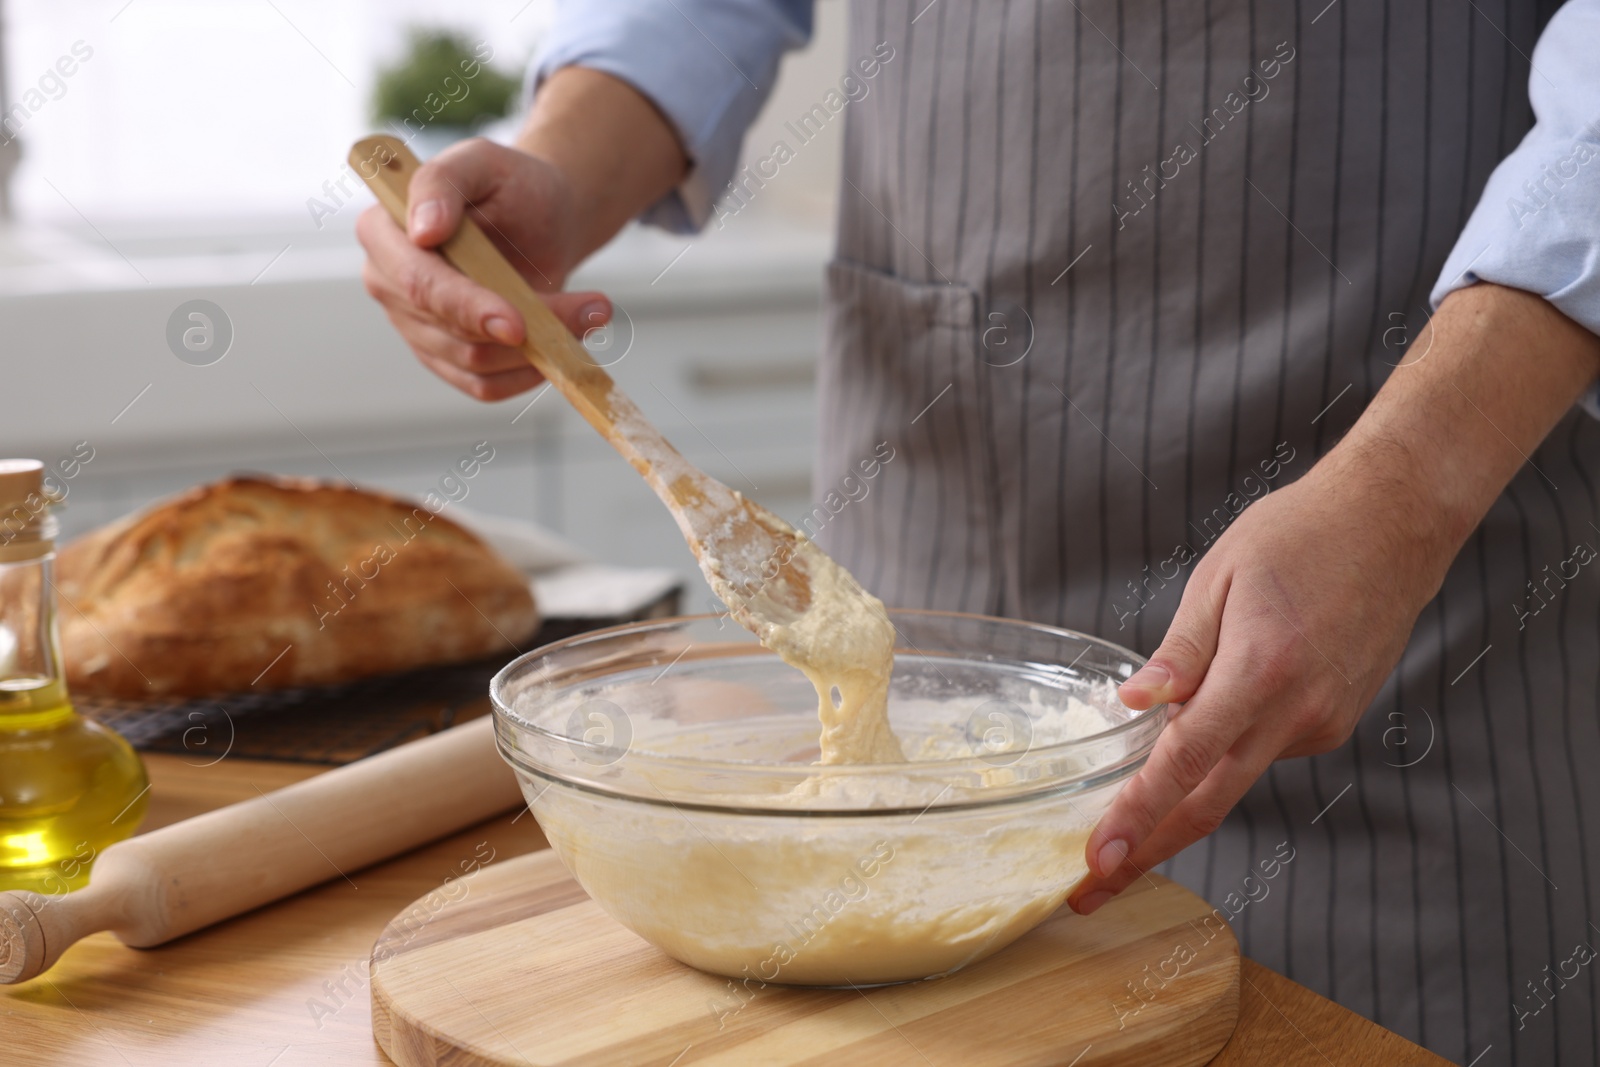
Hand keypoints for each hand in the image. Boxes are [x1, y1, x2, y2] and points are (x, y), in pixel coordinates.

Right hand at [356, 137, 611, 400]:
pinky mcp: (445, 357)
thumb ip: (444, 181)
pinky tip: (564, 344)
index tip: (517, 322)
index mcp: (383, 232)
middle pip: (449, 331)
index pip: (420, 285)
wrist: (541, 219)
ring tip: (592, 312)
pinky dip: (530, 373)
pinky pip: (485, 386)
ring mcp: (414, 326)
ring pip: (474, 362)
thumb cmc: (510, 185)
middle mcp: (389, 283)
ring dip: (540, 348)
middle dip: (523, 330)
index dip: (467, 307)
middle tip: (594, 309)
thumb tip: (422, 229)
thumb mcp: (483, 161)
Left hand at [1066, 453, 1449, 914]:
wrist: (1395, 522)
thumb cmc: (1301, 534)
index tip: (1098, 859)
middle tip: (1093, 888)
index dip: (1137, 816)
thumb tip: (1132, 705)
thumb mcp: (1219, 577)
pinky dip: (1223, 753)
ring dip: (1180, 801)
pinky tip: (1204, 724)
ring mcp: (1321, 723)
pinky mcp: (1332, 723)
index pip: (1184, 761)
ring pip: (1234, 779)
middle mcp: (1297, 711)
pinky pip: (1262, 751)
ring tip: (1122, 811)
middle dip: (1147, 852)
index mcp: (1261, 670)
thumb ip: (1179, 652)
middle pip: (1210, 803)